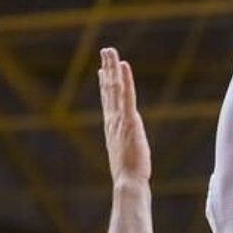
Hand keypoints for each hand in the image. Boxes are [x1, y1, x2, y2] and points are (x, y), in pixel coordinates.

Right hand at [99, 48, 150, 183]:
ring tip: (109, 51)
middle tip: (105, 51)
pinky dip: (125, 79)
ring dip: (112, 67)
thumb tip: (126, 147)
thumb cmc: (129, 174)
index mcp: (112, 127)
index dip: (105, 84)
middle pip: (108, 89)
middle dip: (106, 69)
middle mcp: (113, 120)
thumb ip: (124, 146)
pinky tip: (123, 65)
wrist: (128, 181)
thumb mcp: (125, 155)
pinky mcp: (129, 120)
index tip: (103, 70)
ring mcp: (119, 119)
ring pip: (114, 88)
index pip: (108, 101)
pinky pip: (127, 95)